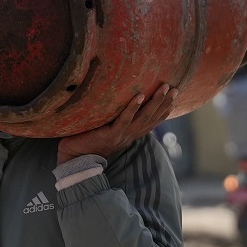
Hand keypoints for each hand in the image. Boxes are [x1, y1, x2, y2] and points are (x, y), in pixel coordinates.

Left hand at [57, 84, 178, 164]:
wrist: (71, 158)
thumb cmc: (85, 141)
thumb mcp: (104, 130)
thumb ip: (112, 120)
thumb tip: (115, 101)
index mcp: (128, 135)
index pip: (151, 122)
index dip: (164, 111)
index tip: (174, 98)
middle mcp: (128, 136)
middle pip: (151, 118)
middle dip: (164, 103)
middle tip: (175, 88)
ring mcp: (120, 136)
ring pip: (143, 118)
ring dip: (155, 102)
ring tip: (164, 88)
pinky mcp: (110, 135)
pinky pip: (124, 120)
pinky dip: (132, 108)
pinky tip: (139, 96)